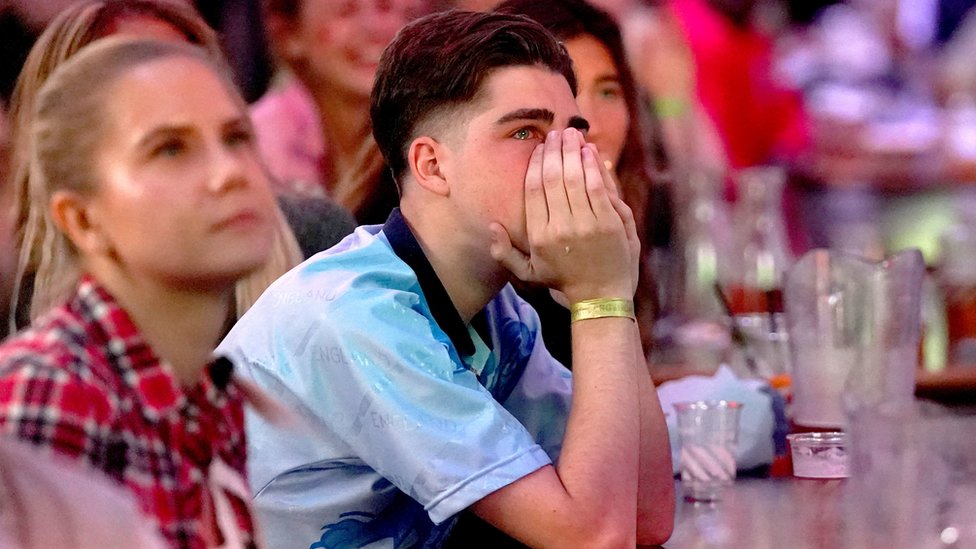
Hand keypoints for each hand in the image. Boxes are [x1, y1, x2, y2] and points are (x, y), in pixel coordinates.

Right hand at [490, 128, 638, 302]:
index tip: (540, 148)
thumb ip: (504, 252)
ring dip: (573, 151)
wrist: (601, 296)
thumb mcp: (528, 273)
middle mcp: (560, 228)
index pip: (534, 191)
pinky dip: (593, 166)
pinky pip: (598, 187)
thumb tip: (492, 225)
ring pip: (576, 178)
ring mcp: (586, 224)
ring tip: (573, 133)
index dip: (536, 164)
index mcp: (539, 236)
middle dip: (554, 150)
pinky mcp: (609, 222)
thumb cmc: (563, 282)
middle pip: (554, 178)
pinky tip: (589, 151)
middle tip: (556, 132)